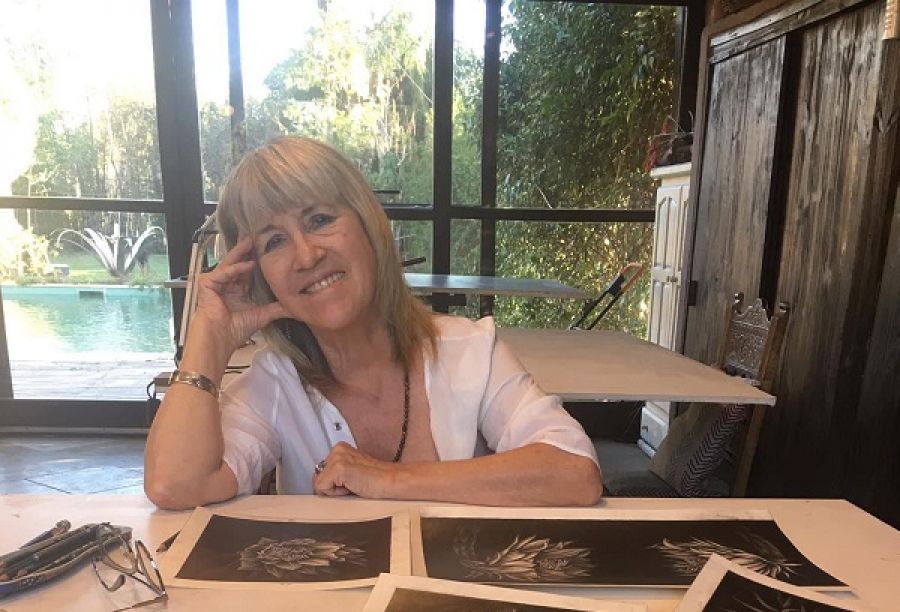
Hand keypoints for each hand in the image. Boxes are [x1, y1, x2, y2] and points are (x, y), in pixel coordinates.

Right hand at [190, 236, 287, 351]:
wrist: (220, 339)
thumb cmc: (236, 329)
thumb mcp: (262, 315)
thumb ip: (277, 309)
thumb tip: (295, 308)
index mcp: (237, 290)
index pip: (248, 270)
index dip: (257, 258)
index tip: (267, 246)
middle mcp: (226, 284)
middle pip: (238, 262)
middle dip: (247, 249)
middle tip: (257, 233)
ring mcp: (216, 282)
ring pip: (230, 263)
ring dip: (241, 252)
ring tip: (251, 239)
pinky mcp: (207, 283)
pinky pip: (224, 272)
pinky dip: (236, 268)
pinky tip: (249, 263)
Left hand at [312, 442, 400, 498]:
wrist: (390, 481)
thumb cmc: (375, 480)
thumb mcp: (351, 471)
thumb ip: (335, 473)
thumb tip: (319, 484)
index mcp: (340, 448)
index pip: (321, 471)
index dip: (333, 483)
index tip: (349, 481)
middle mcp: (336, 449)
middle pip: (318, 477)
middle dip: (332, 486)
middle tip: (353, 483)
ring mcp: (337, 457)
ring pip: (319, 483)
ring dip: (335, 490)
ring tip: (354, 484)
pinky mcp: (339, 468)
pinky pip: (323, 488)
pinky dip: (336, 493)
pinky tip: (353, 486)